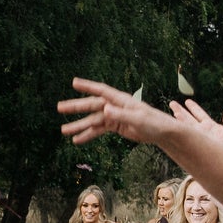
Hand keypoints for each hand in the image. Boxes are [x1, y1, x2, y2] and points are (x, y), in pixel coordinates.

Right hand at [57, 78, 181, 145]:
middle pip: (92, 105)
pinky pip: (98, 130)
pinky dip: (88, 134)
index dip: (87, 86)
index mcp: (121, 100)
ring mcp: (114, 116)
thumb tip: (105, 110)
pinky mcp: (115, 126)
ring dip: (79, 125)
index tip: (74, 82)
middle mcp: (115, 106)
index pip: (101, 91)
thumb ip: (121, 115)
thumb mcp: (138, 119)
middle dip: (76, 107)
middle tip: (59, 108)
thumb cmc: (154, 123)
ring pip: (93, 120)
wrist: (163, 132)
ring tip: (63, 130)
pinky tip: (77, 140)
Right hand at [165, 98, 222, 147]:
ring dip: (178, 119)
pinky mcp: (191, 143)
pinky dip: (179, 130)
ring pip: (184, 126)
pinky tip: (173, 125)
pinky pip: (184, 135)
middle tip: (172, 103)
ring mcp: (195, 136)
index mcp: (209, 125)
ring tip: (173, 112)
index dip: (193, 107)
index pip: (199, 114)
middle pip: (188, 118)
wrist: (222, 162)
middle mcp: (200, 130)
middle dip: (180, 110)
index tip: (187, 101)